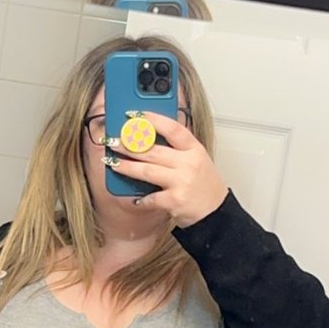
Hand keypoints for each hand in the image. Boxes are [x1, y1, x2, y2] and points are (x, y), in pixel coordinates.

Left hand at [107, 112, 228, 227]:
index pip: (172, 128)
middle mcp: (188, 163)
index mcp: (194, 149)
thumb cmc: (204, 184)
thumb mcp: (196, 159)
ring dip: (127, 166)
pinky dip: (141, 199)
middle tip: (113, 141)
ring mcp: (182, 182)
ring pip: (147, 171)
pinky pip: (151, 197)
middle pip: (153, 150)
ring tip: (112, 162)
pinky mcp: (175, 201)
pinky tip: (135, 199)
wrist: (215, 212)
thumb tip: (146, 137)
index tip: (135, 115)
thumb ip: (177, 147)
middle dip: (129, 145)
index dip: (152, 120)